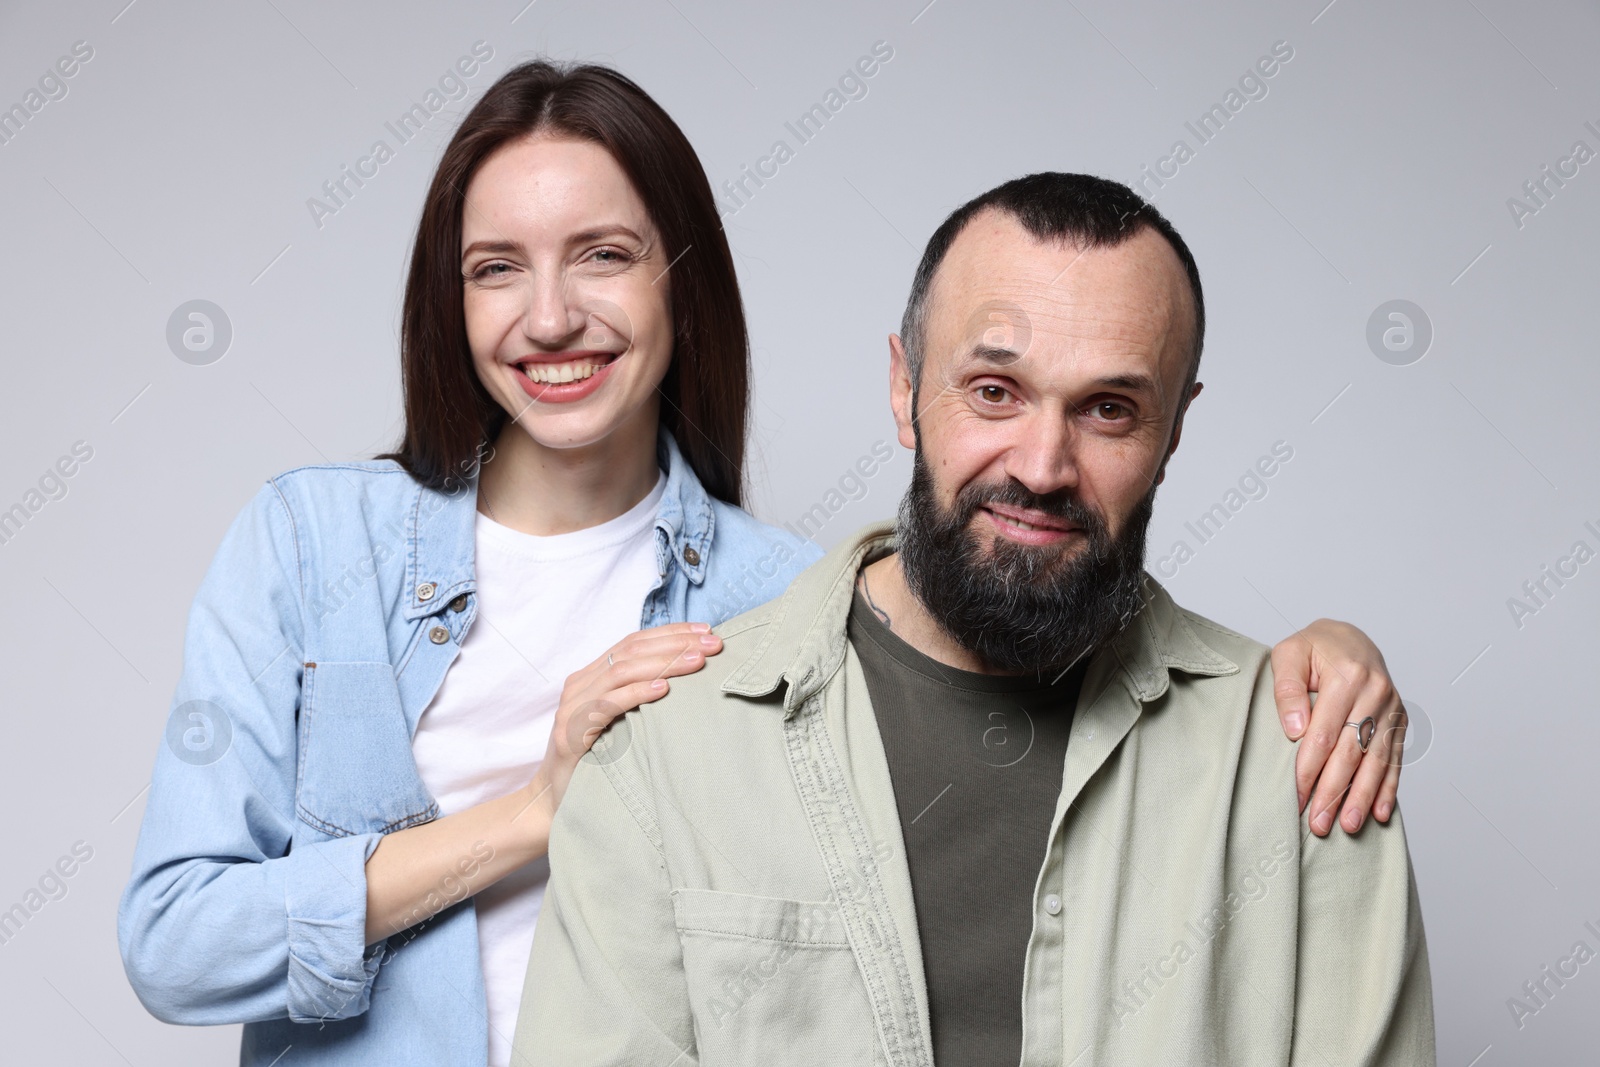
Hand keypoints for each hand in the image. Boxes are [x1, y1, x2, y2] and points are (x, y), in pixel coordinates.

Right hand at [525, 621, 722, 819]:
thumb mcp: (618, 720)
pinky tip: (664, 689)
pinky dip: (637, 693)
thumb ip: (638, 696)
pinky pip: (607, 705)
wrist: (554, 799)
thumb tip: (685, 678)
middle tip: (712, 644)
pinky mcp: (571, 733)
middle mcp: (580, 685)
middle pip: (631, 651)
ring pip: (621, 671)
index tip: (707, 631)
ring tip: (696, 662)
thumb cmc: (594, 759)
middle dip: (675, 643)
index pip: (634, 641)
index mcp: (591, 676)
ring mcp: (573, 707)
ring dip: (663, 663)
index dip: (671, 632)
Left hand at [1270, 619, 1405, 836]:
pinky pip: (1395, 759)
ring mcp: (1392, 708)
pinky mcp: (1399, 720)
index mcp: (1348, 677)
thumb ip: (1288, 689)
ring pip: (1376, 761)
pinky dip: (1388, 788)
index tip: (1296, 796)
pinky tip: (1380, 813)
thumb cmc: (1314, 647)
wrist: (1350, 637)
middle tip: (1319, 823)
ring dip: (1362, 797)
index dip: (1310, 768)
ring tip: (1347, 826)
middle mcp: (1376, 693)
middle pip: (1352, 752)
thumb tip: (1294, 730)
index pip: (1325, 734)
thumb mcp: (1289, 654)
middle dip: (1335, 792)